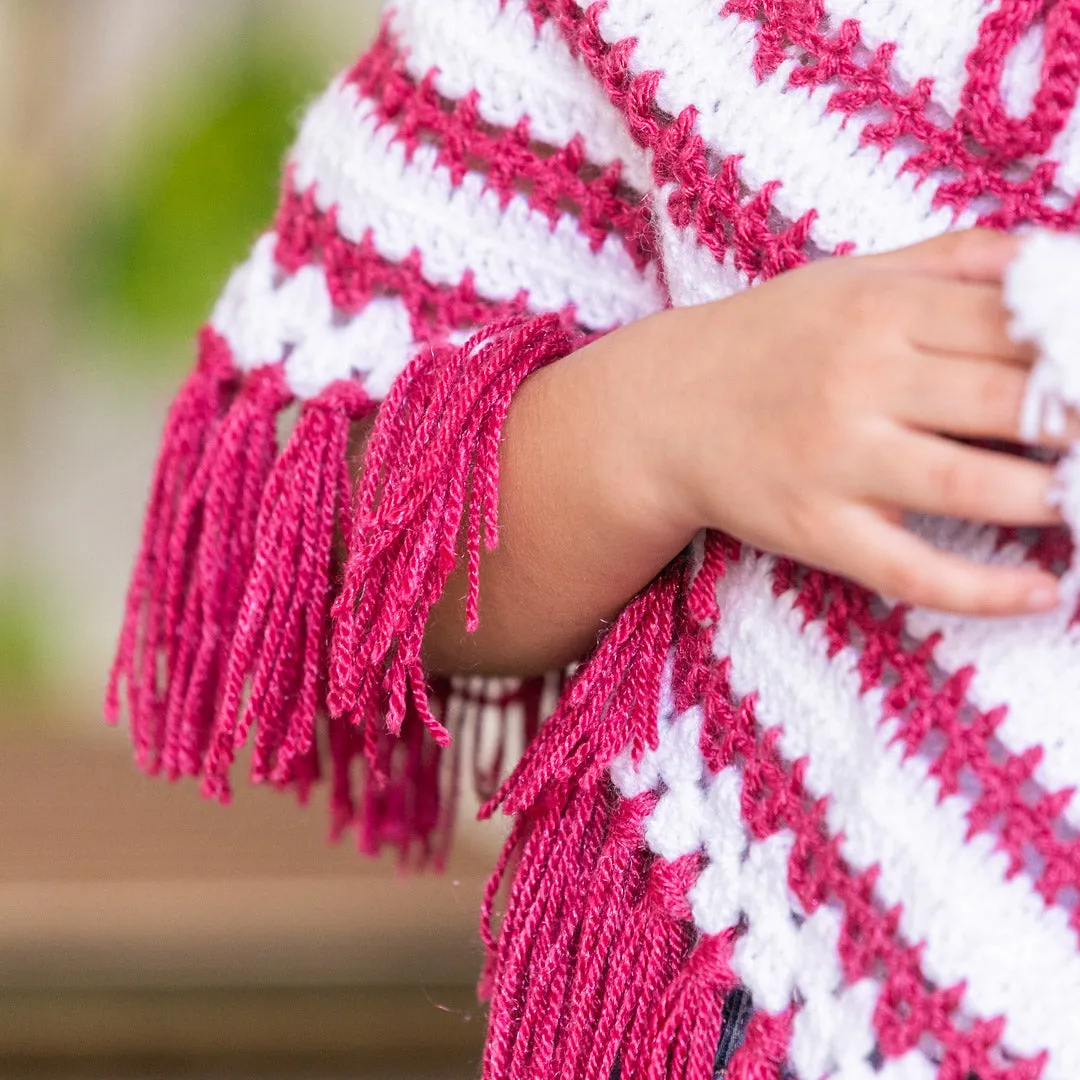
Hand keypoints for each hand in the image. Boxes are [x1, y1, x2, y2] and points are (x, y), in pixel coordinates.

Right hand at [651, 229, 1067, 615]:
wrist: (660, 410)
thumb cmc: (767, 341)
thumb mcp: (850, 278)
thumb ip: (953, 261)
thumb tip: (1058, 253)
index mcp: (879, 309)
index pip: (1018, 326)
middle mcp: (859, 381)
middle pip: (1014, 404)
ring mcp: (834, 461)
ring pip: (974, 488)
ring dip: (1057, 498)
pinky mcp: (812, 529)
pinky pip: (910, 570)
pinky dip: (982, 590)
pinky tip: (1041, 591)